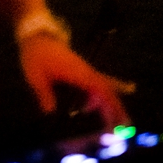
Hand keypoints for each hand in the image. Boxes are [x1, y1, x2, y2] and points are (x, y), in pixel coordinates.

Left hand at [19, 35, 134, 131]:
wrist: (37, 35)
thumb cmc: (36, 55)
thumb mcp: (36, 76)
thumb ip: (44, 94)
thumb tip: (50, 113)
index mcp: (78, 73)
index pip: (101, 90)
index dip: (111, 105)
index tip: (117, 119)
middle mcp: (85, 72)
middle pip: (107, 91)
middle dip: (117, 108)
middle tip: (126, 126)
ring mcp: (84, 71)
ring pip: (104, 88)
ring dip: (110, 103)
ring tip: (115, 122)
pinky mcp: (80, 71)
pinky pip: (96, 84)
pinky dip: (100, 96)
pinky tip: (90, 109)